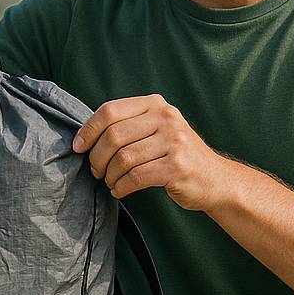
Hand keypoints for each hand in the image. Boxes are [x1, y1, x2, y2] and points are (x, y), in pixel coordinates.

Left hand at [72, 94, 233, 210]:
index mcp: (156, 104)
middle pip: (113, 135)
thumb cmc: (176, 155)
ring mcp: (174, 142)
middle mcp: (166, 118)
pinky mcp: (177, 167)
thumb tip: (84, 135)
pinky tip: (120, 190)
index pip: (110, 110)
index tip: (78, 147)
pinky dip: (121, 187)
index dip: (88, 129)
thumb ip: (129, 125)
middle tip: (96, 170)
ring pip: (123, 158)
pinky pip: (136, 177)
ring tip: (110, 181)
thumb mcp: (157, 129)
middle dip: (97, 157)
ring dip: (109, 175)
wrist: (216, 179)